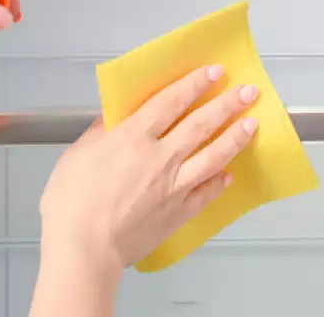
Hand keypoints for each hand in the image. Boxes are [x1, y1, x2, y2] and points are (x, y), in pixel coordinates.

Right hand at [38, 66, 259, 272]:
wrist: (83, 250)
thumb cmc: (71, 204)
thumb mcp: (77, 155)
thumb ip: (100, 132)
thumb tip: (114, 116)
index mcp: (133, 137)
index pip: (171, 102)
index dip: (194, 84)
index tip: (213, 73)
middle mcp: (160, 157)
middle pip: (201, 124)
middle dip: (227, 105)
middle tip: (248, 92)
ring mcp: (174, 186)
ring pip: (213, 155)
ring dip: (235, 137)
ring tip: (252, 124)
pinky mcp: (178, 213)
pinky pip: (206, 193)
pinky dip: (219, 182)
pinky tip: (229, 175)